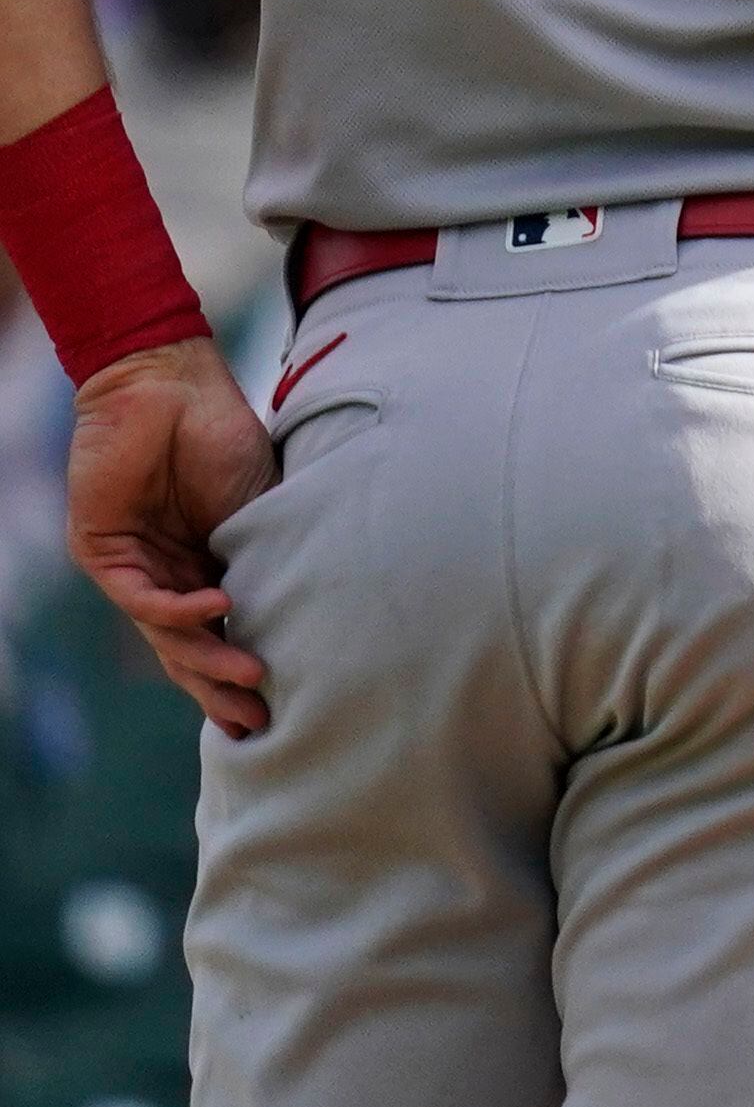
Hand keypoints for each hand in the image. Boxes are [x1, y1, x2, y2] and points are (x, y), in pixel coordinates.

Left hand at [69, 337, 276, 735]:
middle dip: (221, 687)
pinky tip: (219, 607)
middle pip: (188, 648)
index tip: (278, 708)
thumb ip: (266, 558)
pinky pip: (140, 596)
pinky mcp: (102, 551)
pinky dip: (179, 608)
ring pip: (165, 632)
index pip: (221, 634)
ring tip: (249, 676)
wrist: (170, 385)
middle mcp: (167, 573)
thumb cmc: (223, 436)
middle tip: (257, 721)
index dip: (243, 671)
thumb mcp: (261, 507)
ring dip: (205, 658)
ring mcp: (133, 565)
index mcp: (205, 566)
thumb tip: (299, 615)